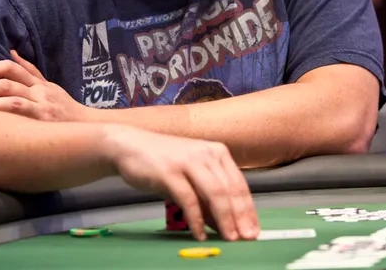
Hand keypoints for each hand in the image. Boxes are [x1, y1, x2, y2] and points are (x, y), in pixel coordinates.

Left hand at [0, 50, 87, 121]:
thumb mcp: (50, 88)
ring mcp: (41, 103)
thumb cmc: (65, 110)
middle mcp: (40, 90)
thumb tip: (12, 53)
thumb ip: (31, 72)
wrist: (88, 127)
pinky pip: (18, 109)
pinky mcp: (42, 118)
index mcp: (40, 83)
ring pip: (10, 92)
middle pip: (7, 79)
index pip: (13, 68)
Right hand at [104, 125, 258, 241]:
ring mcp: (188, 161)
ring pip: (215, 194)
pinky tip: (200, 233)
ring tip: (229, 238)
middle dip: (241, 217)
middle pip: (230, 190)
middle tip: (246, 238)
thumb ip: (208, 197)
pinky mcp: (170, 172)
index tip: (254, 229)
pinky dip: (196, 219)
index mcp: (217, 153)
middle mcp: (207, 154)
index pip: (239, 184)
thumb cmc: (164, 162)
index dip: (249, 209)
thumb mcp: (192, 175)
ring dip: (224, 219)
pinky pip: (189, 199)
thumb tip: (224, 224)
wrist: (131, 146)